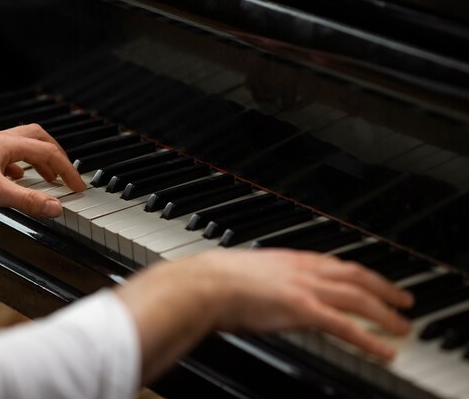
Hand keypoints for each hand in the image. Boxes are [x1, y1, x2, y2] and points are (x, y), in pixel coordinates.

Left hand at [0, 124, 85, 216]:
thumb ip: (28, 200)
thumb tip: (55, 206)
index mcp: (9, 144)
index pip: (49, 153)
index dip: (68, 170)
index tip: (77, 185)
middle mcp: (1, 141)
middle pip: (39, 139)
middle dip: (57, 156)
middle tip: (66, 173)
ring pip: (23, 147)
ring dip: (39, 160)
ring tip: (47, 177)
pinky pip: (8, 156)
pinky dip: (21, 167)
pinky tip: (16, 181)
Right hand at [206, 249, 411, 356]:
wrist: (207, 283)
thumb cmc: (218, 279)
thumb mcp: (250, 272)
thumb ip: (267, 279)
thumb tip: (267, 288)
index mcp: (291, 259)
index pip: (337, 264)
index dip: (361, 274)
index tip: (373, 281)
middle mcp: (304, 269)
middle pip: (356, 277)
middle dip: (384, 288)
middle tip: (403, 301)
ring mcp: (306, 288)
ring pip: (358, 298)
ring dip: (385, 313)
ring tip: (401, 327)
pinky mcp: (303, 309)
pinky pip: (345, 326)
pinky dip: (368, 339)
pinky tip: (383, 350)